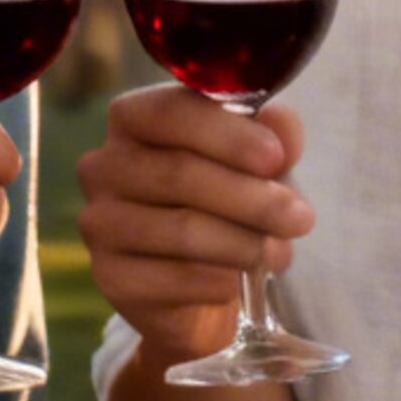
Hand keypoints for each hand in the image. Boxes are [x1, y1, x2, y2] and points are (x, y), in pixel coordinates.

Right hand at [74, 84, 311, 365]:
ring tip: (281, 254)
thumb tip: (281, 122)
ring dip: (243, 243)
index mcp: (134, 119)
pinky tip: (240, 281)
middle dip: (251, 197)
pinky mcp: (109, 276)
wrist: (199, 288)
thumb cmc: (226, 206)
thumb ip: (270, 137)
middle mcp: (104, 166)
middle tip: (300, 218)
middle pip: (179, 173)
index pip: (171, 113)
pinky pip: (171, 278)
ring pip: (180, 228)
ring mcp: (99, 222)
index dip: (227, 134)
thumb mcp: (256, 165)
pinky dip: (217, 280)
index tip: (277, 158)